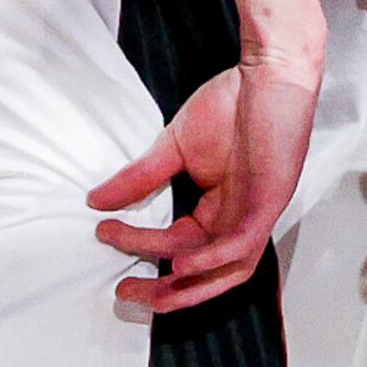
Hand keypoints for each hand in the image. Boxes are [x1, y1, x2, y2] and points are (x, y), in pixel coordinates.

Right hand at [90, 48, 320, 310]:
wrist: (267, 73)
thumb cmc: (231, 104)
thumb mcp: (175, 147)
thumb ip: (141, 178)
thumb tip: (96, 200)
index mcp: (221, 209)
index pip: (180, 244)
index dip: (142, 247)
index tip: (105, 233)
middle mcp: (241, 219)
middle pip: (203, 272)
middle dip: (166, 292)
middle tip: (124, 293)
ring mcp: (258, 213)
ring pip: (225, 268)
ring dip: (189, 286)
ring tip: (152, 289)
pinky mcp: (270, 201)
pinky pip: (242, 243)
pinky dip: (211, 258)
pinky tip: (180, 263)